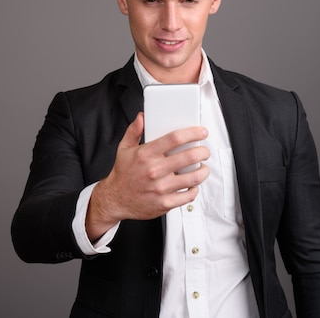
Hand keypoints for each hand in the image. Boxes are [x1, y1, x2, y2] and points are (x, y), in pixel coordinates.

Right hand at [86, 112, 209, 240]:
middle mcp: (154, 170)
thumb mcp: (124, 148)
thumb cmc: (122, 174)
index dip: (192, 133)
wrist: (115, 199)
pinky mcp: (165, 203)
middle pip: (189, 157)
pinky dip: (194, 189)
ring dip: (203, 171)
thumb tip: (142, 117)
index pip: (175, 139)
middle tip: (204, 151)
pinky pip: (188, 195)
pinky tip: (192, 184)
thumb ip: (134, 131)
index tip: (201, 132)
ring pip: (194, 177)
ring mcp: (161, 188)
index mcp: (146, 154)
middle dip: (203, 152)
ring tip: (202, 168)